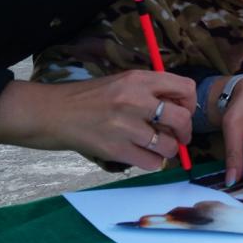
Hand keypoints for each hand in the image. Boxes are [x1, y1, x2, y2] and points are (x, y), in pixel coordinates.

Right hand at [0, 70, 194, 170]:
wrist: (51, 112)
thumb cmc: (88, 97)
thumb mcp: (122, 82)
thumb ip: (150, 90)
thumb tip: (180, 106)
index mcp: (139, 79)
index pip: (185, 88)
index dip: (191, 104)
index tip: (184, 112)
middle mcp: (136, 99)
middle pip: (182, 119)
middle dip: (185, 133)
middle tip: (178, 137)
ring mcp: (125, 125)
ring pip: (168, 145)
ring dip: (168, 151)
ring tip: (159, 148)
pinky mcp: (115, 149)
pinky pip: (151, 163)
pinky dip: (153, 163)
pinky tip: (144, 157)